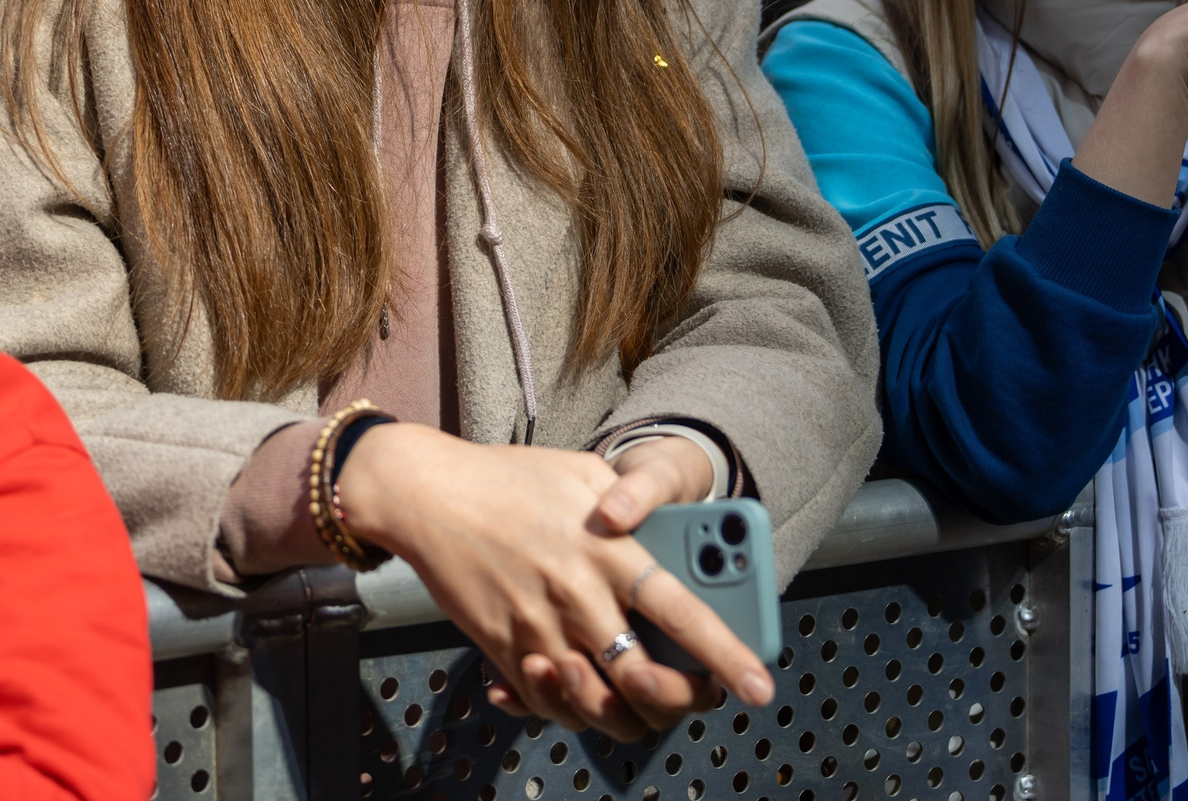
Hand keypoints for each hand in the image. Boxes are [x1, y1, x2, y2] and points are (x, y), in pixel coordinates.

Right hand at [333, 424, 770, 740]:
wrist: (427, 494)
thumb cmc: (508, 479)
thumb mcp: (583, 472)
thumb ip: (631, 505)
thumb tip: (662, 531)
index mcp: (609, 552)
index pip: (683, 615)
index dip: (728, 658)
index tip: (760, 686)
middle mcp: (579, 597)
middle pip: (647, 681)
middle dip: (683, 704)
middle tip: (699, 699)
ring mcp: (539, 629)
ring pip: (601, 706)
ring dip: (632, 716)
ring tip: (647, 703)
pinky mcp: (505, 648)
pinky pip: (550, 705)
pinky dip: (573, 711)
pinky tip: (585, 692)